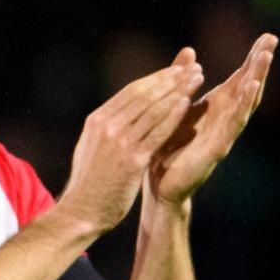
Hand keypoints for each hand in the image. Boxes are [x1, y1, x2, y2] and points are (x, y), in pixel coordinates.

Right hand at [57, 59, 205, 233]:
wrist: (82, 211)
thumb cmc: (91, 182)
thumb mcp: (92, 146)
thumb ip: (107, 127)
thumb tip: (122, 112)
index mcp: (96, 121)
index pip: (131, 91)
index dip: (157, 78)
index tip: (176, 70)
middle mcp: (106, 127)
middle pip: (144, 95)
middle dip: (171, 79)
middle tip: (193, 68)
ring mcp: (119, 143)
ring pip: (153, 109)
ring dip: (178, 91)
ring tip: (197, 79)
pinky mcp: (132, 160)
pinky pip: (157, 132)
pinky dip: (173, 116)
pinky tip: (188, 104)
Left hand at [147, 33, 276, 205]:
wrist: (161, 183)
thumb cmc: (171, 144)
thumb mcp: (177, 105)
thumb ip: (184, 80)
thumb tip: (190, 50)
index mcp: (217, 107)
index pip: (240, 78)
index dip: (253, 58)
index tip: (267, 36)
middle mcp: (226, 119)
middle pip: (249, 87)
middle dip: (260, 65)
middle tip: (271, 41)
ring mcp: (225, 134)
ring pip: (245, 106)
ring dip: (255, 83)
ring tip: (263, 62)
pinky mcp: (217, 149)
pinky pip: (232, 127)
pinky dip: (241, 109)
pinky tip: (248, 93)